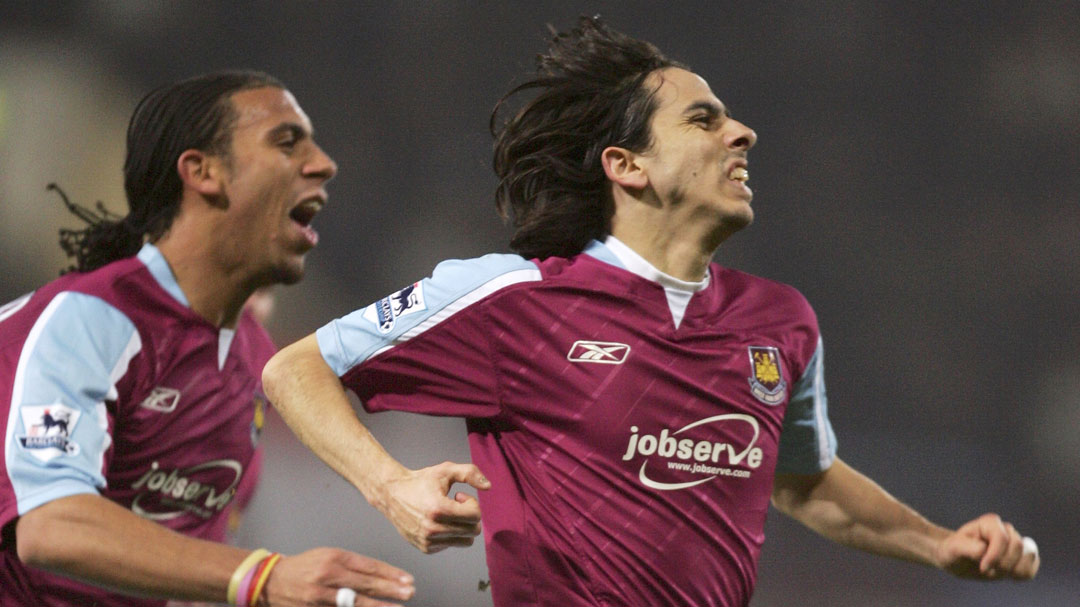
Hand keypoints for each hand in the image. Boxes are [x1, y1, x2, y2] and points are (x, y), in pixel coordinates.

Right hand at [261, 547, 414, 606]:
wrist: (269, 580)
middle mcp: (328, 575)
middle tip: (410, 592)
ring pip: (355, 603)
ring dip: (378, 606)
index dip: (390, 574)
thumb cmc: (305, 566)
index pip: (369, 566)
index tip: (408, 579)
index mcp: (334, 557)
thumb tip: (382, 576)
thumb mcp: (328, 556)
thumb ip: (353, 565)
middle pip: (366, 584)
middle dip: (391, 589)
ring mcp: (320, 596)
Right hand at [374, 461, 489, 553]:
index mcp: (438, 509)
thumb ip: (470, 473)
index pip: (475, 516)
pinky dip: (451, 533)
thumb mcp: (445, 470)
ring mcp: (428, 541)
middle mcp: (432, 529)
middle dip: (469, 515)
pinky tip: (438, 521)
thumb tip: (489, 486)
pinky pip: (452, 544)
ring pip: (466, 541)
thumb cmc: (421, 481)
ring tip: (447, 513)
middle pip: (473, 530)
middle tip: (455, 503)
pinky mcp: (426, 548)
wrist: (392, 494)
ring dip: (462, 525)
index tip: (459, 495)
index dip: (472, 503)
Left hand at [936, 513, 1038, 579]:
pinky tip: (1009, 575)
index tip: (982, 568)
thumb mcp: (954, 549)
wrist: (958, 559)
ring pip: (1030, 555)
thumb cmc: (954, 551)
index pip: (1003, 538)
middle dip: (1003, 564)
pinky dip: (1024, 574)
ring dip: (1014, 570)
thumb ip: (968, 548)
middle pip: (1018, 547)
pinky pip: (1033, 565)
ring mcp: (1015, 542)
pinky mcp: (1021, 556)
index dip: (995, 556)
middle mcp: (1005, 529)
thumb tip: (984, 550)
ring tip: (997, 572)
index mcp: (989, 523)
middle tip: (986, 570)